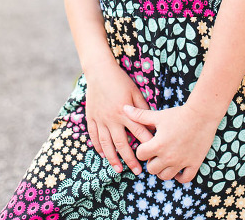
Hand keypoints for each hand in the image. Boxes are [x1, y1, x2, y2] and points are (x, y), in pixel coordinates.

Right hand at [85, 60, 153, 174]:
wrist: (99, 71)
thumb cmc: (120, 80)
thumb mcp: (134, 91)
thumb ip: (142, 107)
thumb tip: (151, 121)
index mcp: (124, 112)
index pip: (138, 132)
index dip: (146, 143)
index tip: (153, 153)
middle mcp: (112, 119)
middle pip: (122, 144)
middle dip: (130, 159)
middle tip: (138, 171)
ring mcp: (100, 119)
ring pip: (106, 144)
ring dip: (113, 159)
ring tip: (119, 170)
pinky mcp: (91, 118)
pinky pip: (94, 136)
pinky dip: (98, 147)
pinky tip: (103, 155)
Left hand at [123, 103, 218, 183]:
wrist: (202, 114)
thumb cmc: (179, 114)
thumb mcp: (158, 115)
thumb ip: (140, 115)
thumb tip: (124, 109)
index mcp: (158, 145)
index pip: (140, 155)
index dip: (142, 149)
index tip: (148, 144)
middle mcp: (168, 157)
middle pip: (151, 169)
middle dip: (151, 161)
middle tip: (156, 152)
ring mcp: (181, 162)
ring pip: (165, 176)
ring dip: (163, 169)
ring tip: (165, 159)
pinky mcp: (194, 164)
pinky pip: (184, 179)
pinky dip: (180, 176)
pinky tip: (178, 167)